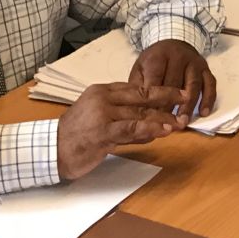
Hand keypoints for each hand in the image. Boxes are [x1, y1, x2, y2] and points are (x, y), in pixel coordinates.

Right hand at [56, 82, 186, 180]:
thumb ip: (124, 120)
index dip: (159, 89)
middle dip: (167, 97)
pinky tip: (163, 131)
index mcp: (101, 91)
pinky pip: (131, 128)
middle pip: (141, 95)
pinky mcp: (102, 132)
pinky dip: (150, 128)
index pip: (135, 87)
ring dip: (162, 117)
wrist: (51, 150)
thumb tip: (151, 126)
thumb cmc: (75, 137)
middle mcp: (103, 98)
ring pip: (139, 112)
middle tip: (186, 98)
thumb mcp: (99, 120)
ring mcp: (102, 114)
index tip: (177, 91)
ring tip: (179, 121)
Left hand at [130, 38, 215, 119]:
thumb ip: (138, 86)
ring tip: (183, 122)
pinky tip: (204, 113)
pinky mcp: (205, 68)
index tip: (150, 117)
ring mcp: (194, 62)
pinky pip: (210, 84)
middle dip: (170, 105)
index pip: (155, 79)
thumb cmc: (154, 61)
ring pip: (194, 84)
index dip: (153, 99)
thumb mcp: (141, 68)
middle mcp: (178, 56)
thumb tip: (135, 110)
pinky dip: (208, 99)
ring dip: (189, 105)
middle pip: (175, 83)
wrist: (173, 41)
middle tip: (165, 124)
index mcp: (158, 56)